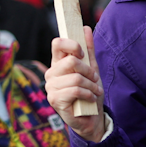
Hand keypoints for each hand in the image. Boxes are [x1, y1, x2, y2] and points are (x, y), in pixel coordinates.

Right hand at [44, 26, 105, 141]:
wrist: (92, 118)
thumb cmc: (89, 93)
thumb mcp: (92, 69)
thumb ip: (88, 50)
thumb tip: (85, 28)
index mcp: (58, 63)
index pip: (57, 43)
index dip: (72, 45)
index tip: (82, 53)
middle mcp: (51, 73)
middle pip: (71, 61)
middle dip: (89, 70)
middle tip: (95, 79)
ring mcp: (51, 87)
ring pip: (75, 77)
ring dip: (91, 85)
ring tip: (94, 91)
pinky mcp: (54, 100)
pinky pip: (75, 90)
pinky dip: (88, 94)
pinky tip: (90, 98)